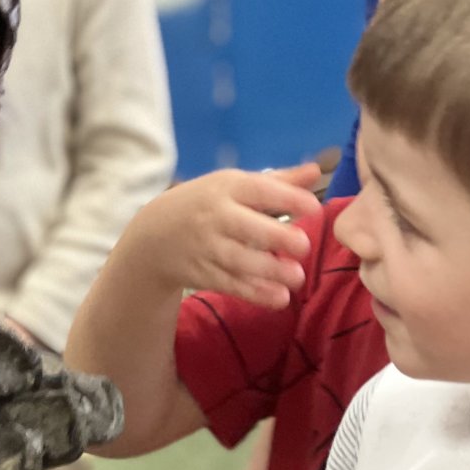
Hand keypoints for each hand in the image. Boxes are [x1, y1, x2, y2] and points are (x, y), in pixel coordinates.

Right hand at [129, 164, 322, 308]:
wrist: (153, 237)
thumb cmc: (206, 204)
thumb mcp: (234, 186)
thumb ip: (278, 181)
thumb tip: (316, 171)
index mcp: (226, 187)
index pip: (259, 189)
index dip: (288, 198)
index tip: (314, 208)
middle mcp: (216, 216)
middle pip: (248, 227)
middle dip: (277, 237)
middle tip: (304, 246)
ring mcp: (207, 247)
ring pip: (240, 260)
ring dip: (270, 271)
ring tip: (297, 277)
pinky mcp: (202, 274)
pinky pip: (231, 284)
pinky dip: (255, 293)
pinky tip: (280, 298)